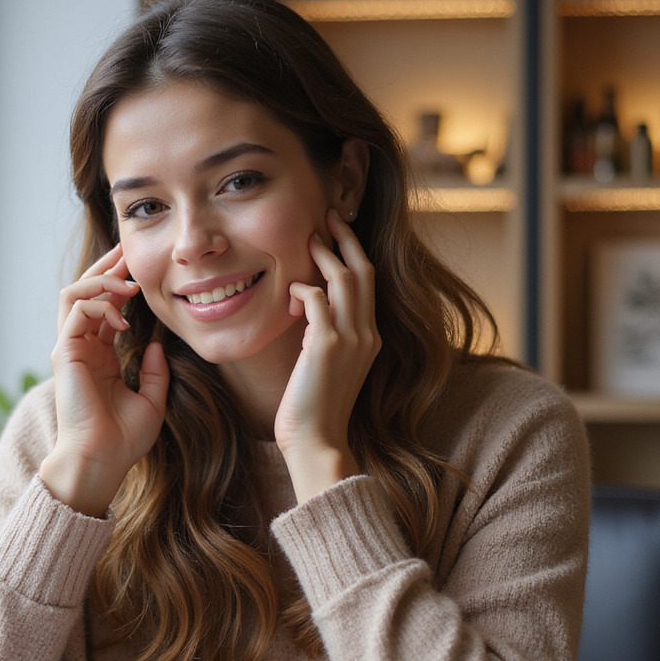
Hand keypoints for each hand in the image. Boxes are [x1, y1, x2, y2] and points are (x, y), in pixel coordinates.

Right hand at [39, 245, 168, 516]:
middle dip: (106, 268)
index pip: (105, 308)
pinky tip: (124, 317)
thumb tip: (158, 344)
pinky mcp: (65, 352)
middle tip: (128, 252)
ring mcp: (70, 348)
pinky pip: (76, 311)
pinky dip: (100, 304)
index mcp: (99, 356)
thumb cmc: (124, 439)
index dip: (120, 285)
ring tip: (129, 283)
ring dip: (101, 281)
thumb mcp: (152, 401)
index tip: (140, 269)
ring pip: (73, 294)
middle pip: (85, 293)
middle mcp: (81, 348)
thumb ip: (155, 372)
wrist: (103, 460)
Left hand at [275, 210, 380, 502]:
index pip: (368, 284)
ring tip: (308, 240)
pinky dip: (302, 288)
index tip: (338, 233)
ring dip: (324, 255)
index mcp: (370, 339)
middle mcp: (367, 335)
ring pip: (344, 278)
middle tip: (326, 217)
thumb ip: (325, 338)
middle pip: (363, 271)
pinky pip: (316, 298)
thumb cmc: (314, 411)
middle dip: (345, 239)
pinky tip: (289, 296)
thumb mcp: (329, 368)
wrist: (317, 443)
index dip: (354, 254)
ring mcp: (350, 339)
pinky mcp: (326, 346)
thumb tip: (308, 310)